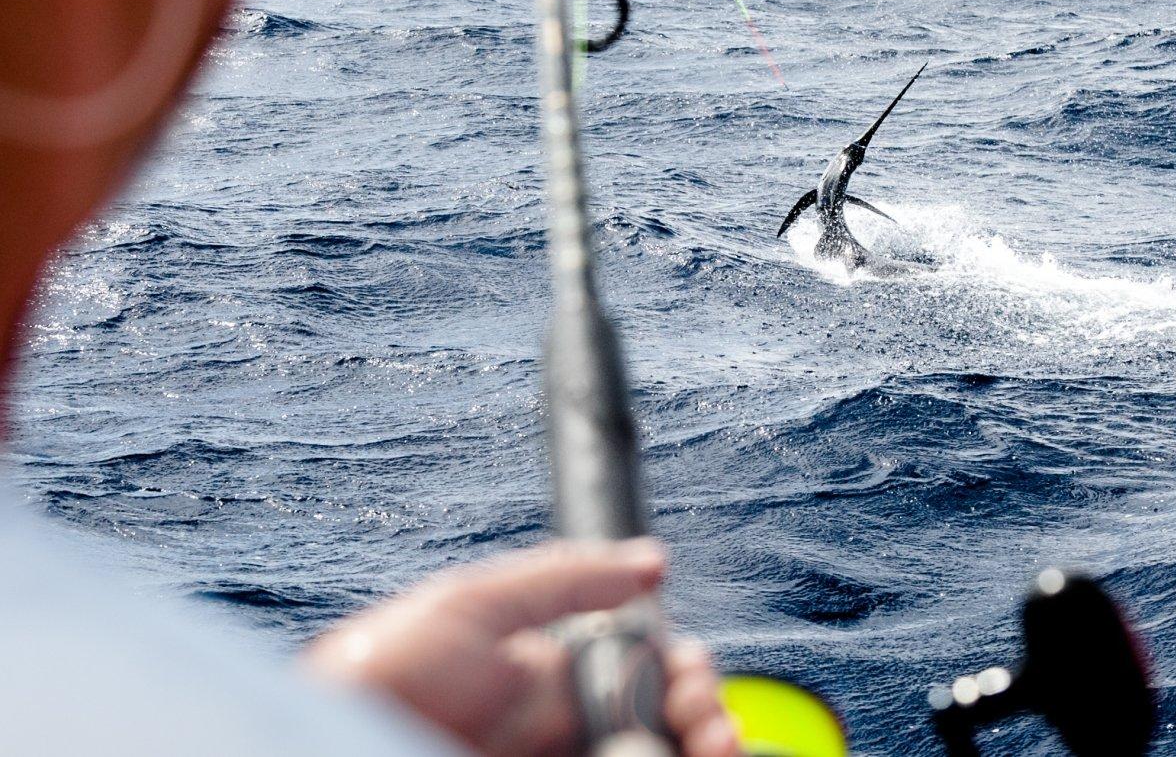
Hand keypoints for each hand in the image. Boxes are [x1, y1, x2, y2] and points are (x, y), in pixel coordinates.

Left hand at [305, 539, 740, 756]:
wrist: (340, 736)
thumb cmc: (387, 673)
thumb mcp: (475, 605)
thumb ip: (566, 579)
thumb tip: (653, 561)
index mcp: (556, 680)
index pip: (649, 675)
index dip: (684, 675)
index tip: (693, 680)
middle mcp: (568, 733)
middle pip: (667, 726)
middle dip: (705, 718)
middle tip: (709, 728)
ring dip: (705, 749)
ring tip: (711, 748)